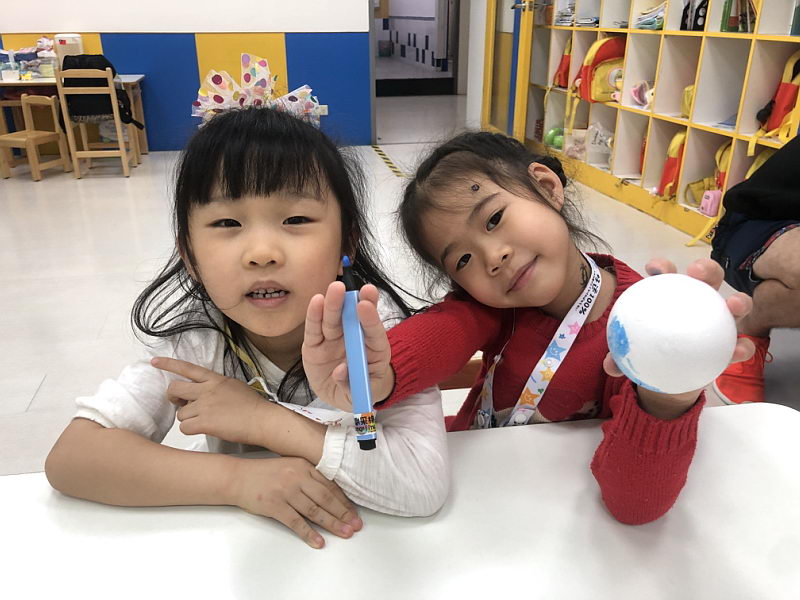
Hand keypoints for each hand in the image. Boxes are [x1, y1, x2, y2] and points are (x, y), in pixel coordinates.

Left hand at [152, 357, 266, 444]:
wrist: (262, 420)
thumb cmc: (253, 406)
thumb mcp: (234, 386)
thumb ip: (216, 386)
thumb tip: (203, 391)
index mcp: (215, 379)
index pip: (188, 368)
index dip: (169, 364)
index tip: (155, 361)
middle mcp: (207, 390)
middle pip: (174, 389)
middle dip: (173, 397)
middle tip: (181, 403)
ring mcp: (205, 406)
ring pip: (180, 412)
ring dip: (188, 418)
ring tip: (205, 420)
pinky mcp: (205, 422)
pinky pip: (184, 427)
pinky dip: (191, 430)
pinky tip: (204, 428)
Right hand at [231, 456, 362, 548]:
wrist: (238, 477)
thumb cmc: (264, 473)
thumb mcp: (290, 466)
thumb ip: (308, 476)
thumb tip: (330, 494)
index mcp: (304, 466)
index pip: (330, 486)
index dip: (344, 501)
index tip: (353, 512)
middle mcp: (298, 478)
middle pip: (326, 498)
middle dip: (343, 513)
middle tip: (355, 525)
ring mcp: (287, 492)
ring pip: (315, 511)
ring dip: (332, 524)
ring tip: (344, 533)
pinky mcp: (275, 506)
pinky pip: (296, 522)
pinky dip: (309, 533)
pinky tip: (319, 541)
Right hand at [302, 281, 394, 410]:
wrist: (343, 395)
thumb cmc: (360, 389)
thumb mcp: (362, 393)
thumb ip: (352, 385)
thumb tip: (340, 371)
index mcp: (373, 350)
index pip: (374, 333)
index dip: (370, 318)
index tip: (365, 304)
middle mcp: (352, 340)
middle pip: (351, 320)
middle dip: (350, 303)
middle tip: (348, 288)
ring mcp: (333, 341)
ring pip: (332, 321)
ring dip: (333, 304)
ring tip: (335, 288)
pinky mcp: (314, 346)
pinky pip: (314, 330)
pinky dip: (314, 316)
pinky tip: (317, 301)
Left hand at [603, 258, 754, 418]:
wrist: (668, 376)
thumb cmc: (650, 351)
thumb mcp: (634, 354)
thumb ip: (622, 358)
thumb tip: (609, 366)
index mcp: (671, 296)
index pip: (666, 274)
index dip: (662, 266)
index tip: (654, 268)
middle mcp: (698, 302)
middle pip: (706, 277)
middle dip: (706, 268)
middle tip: (696, 273)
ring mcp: (718, 321)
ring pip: (732, 304)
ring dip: (738, 300)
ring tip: (733, 305)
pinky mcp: (731, 343)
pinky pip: (740, 342)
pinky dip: (743, 345)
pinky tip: (741, 350)